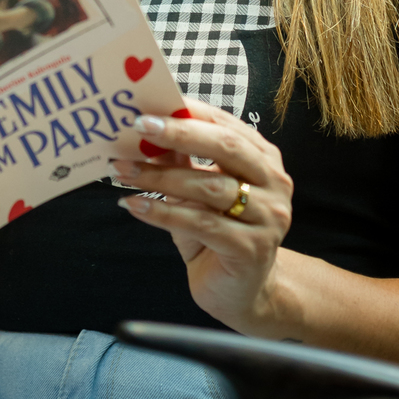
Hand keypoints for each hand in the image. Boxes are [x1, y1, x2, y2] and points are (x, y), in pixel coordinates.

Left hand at [116, 97, 292, 333]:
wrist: (241, 293)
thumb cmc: (217, 235)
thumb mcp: (197, 192)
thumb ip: (182, 161)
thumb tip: (149, 130)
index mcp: (263, 159)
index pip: (226, 125)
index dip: (190, 112)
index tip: (152, 105)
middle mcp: (273, 183)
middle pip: (225, 147)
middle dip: (179, 133)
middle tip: (140, 126)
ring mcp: (268, 217)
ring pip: (209, 186)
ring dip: (160, 176)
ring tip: (124, 171)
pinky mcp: (252, 249)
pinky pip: (201, 223)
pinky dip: (163, 212)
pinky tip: (134, 205)